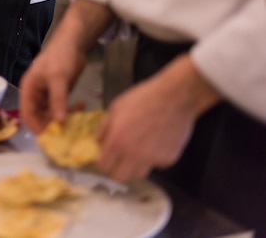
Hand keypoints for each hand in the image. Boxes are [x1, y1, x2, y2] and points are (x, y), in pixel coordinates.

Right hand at [20, 0, 113, 133]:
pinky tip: (82, 106)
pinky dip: (70, 110)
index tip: (50, 136)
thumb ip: (58, 100)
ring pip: (51, 114)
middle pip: (39, 117)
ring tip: (78, 117)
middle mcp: (36, 94)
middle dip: (52, 124)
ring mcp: (47, 94)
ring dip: (63, 118)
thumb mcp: (58, 78)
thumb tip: (59, 122)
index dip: (36, 126)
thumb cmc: (60, 56)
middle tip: (68, 130)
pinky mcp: (58, 94)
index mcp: (29, 89)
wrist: (73, 42)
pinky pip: (61, 108)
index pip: (27, 114)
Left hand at [97, 54, 220, 181]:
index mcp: (117, 141)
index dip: (103, 161)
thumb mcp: (116, 108)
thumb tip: (98, 143)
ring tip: (138, 150)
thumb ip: (104, 128)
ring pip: (139, 174)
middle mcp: (133, 154)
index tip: (105, 157)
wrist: (175, 97)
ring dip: (135, 166)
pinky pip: (156, 165)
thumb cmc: (143, 98)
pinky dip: (153, 158)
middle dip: (116, 169)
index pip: (103, 165)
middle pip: (120, 177)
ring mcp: (152, 159)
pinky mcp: (168, 159)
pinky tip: (155, 143)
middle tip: (119, 159)